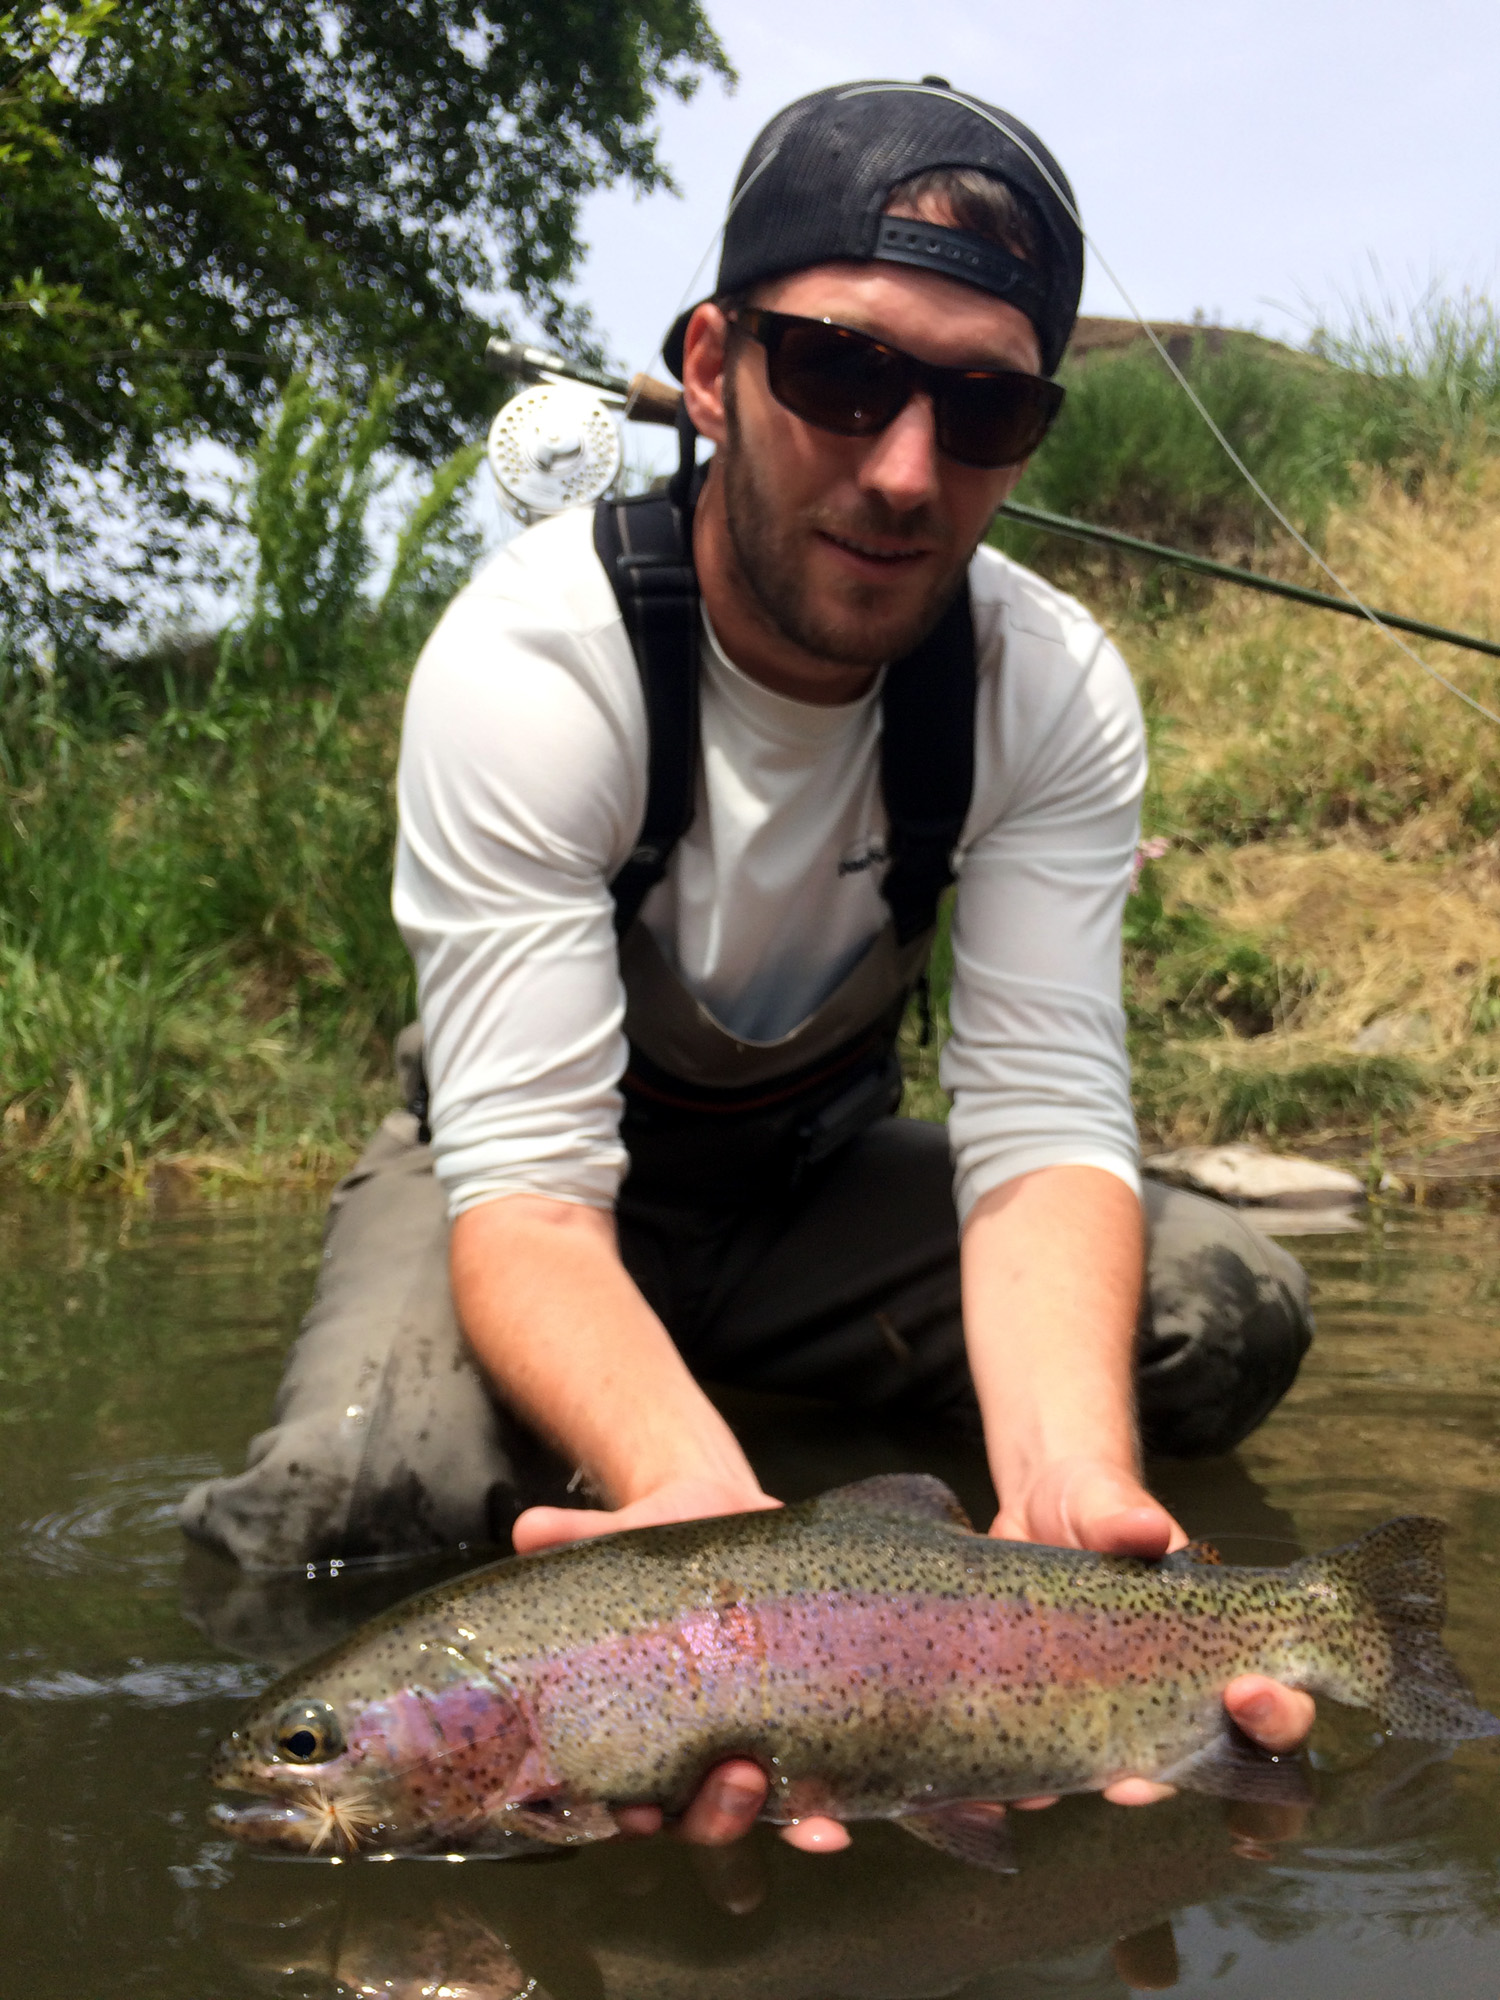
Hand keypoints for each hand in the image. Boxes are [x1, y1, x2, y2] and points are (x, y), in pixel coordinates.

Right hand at [514, 1478, 851, 1855]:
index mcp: (636, 1720)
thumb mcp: (625, 1533)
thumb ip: (578, 1533)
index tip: (634, 1811)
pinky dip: (818, 1811)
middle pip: (692, 1814)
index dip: (625, 1816)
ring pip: (748, 1808)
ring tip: (769, 1780)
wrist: (727, 1513)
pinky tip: (835, 1824)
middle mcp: (689, 1747)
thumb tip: (529, 1528)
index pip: (622, 1793)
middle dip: (710, 1811)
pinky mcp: (791, 1717)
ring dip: (763, 1815)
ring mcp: (742, 1738)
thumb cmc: (662, 1536)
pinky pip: (805, 1782)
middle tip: (732, 1776)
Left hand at [990, 1455, 1314, 1806]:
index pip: (1273, 1687)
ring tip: (1068, 1791)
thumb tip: (1147, 1527)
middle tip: (1137, 1781)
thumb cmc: (1091, 1502)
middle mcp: (1175, 1678)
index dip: (1277, 1710)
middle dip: (1183, 1775)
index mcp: (1209, 1631)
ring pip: (1133, 1768)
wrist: (1031, 1506)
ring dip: (1104, 1789)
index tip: (1244, 1694)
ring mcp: (1119, 1699)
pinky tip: (1019, 1787)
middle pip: (1211, 1751)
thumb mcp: (1105, 1500)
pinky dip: (1047, 1779)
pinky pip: (1066, 1759)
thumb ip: (1124, 1515)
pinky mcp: (1065, 1705)